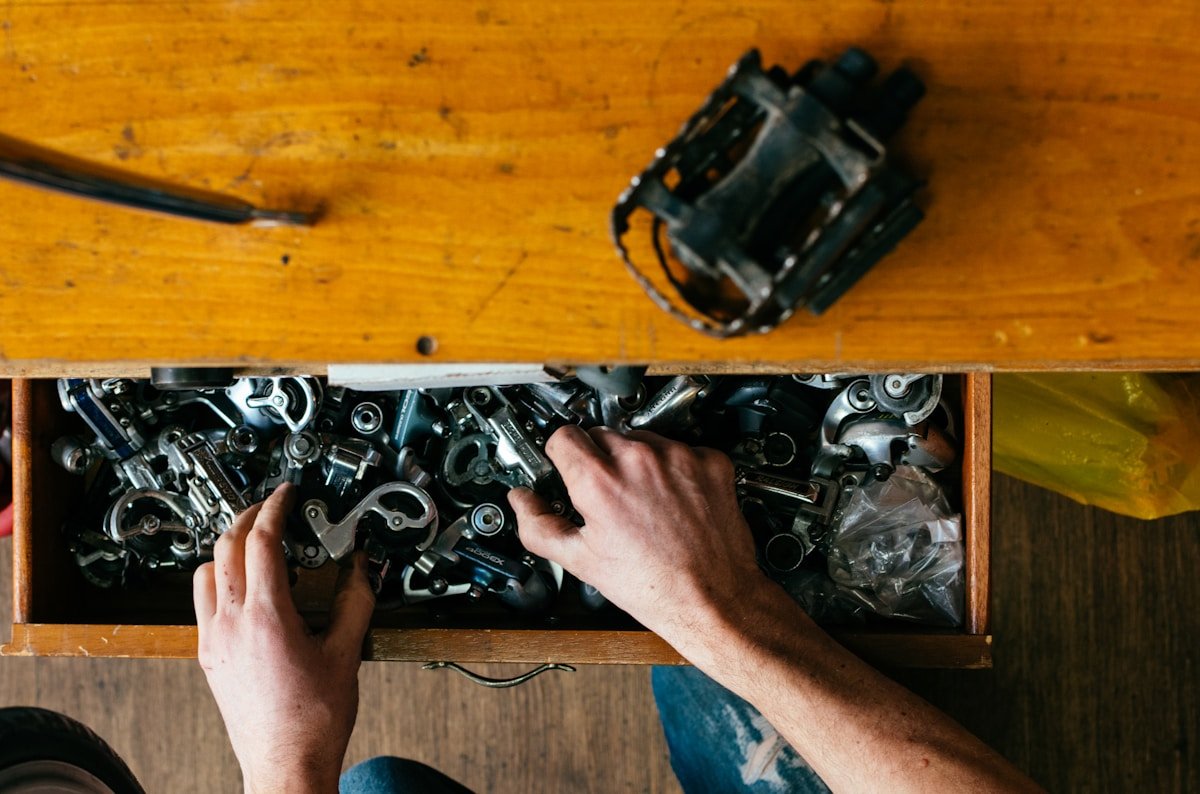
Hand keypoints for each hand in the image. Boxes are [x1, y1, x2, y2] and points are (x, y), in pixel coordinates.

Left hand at [193, 484, 375, 793]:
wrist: (286, 764)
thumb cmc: (313, 721)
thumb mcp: (346, 653)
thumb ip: (356, 601)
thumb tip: (362, 569)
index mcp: (266, 617)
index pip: (261, 541)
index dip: (275, 508)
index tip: (286, 494)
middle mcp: (230, 625)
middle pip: (226, 546)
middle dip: (249, 518)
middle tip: (273, 508)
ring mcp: (213, 641)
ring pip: (205, 571)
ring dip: (228, 548)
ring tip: (258, 544)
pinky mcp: (208, 657)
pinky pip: (203, 601)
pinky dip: (221, 579)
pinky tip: (248, 588)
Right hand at [508, 425, 769, 650]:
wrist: (712, 597)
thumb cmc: (653, 585)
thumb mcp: (582, 562)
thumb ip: (539, 526)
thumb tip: (522, 502)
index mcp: (600, 481)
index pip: (564, 435)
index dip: (561, 454)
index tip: (566, 465)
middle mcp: (639, 459)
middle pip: (602, 435)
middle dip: (599, 460)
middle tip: (607, 494)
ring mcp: (678, 457)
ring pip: (642, 439)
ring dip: (637, 461)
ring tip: (644, 500)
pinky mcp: (710, 461)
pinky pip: (681, 450)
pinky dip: (675, 468)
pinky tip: (674, 499)